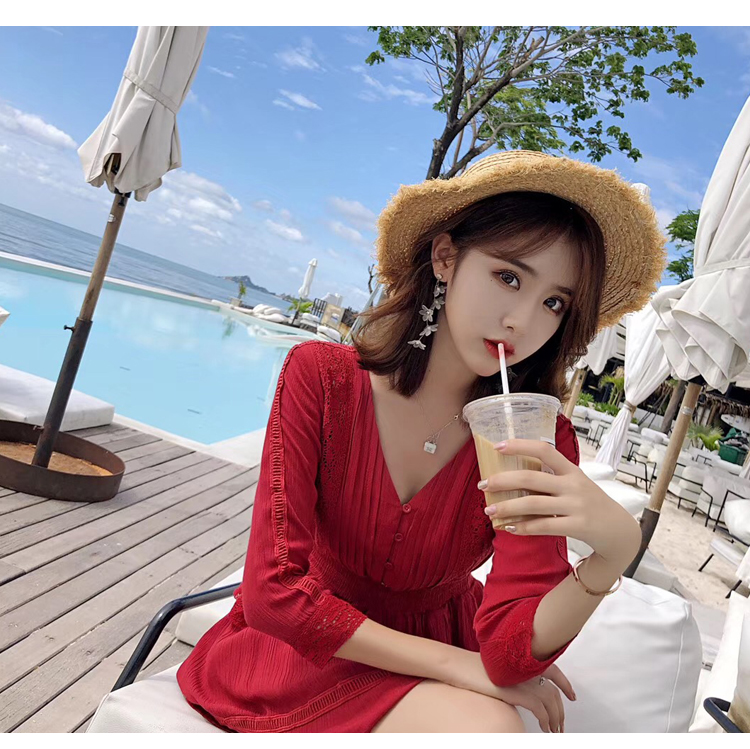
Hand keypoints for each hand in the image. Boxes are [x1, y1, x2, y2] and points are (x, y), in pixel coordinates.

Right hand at [445, 650, 574, 732]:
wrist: (458, 666)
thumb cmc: (472, 668)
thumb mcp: (498, 668)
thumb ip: (514, 674)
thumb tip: (522, 688)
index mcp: (523, 658)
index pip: (554, 670)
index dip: (565, 684)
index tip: (571, 695)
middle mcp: (526, 666)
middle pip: (554, 690)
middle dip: (561, 710)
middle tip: (562, 724)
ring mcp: (522, 678)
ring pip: (550, 701)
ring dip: (556, 719)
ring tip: (555, 731)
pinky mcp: (516, 691)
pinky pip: (540, 709)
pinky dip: (546, 720)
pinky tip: (545, 728)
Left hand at [482, 439, 640, 567]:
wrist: (620, 531)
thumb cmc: (590, 504)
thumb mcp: (576, 484)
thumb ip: (552, 478)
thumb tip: (513, 477)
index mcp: (571, 470)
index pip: (545, 449)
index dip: (520, 445)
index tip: (498, 446)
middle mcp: (574, 485)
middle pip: (531, 478)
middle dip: (502, 481)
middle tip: (483, 485)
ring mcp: (576, 506)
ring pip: (533, 504)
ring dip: (507, 507)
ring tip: (489, 511)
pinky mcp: (578, 526)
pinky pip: (543, 526)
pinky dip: (523, 527)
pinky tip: (509, 527)